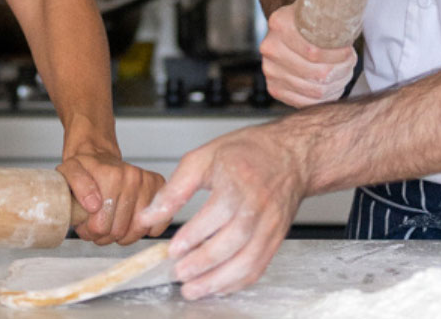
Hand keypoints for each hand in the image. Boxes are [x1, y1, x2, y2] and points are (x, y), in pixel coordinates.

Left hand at [57, 148, 166, 245]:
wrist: (99, 157)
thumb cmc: (84, 169)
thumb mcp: (68, 172)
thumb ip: (77, 185)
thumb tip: (94, 204)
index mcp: (112, 176)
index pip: (102, 225)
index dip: (90, 232)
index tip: (85, 225)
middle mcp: (134, 178)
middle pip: (120, 231)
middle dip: (105, 235)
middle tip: (97, 226)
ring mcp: (149, 183)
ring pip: (138, 231)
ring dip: (123, 235)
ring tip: (111, 226)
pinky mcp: (159, 188)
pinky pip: (158, 222)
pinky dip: (144, 229)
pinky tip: (130, 223)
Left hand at [132, 122, 308, 299]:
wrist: (290, 155)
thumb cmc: (248, 152)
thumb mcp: (204, 158)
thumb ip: (175, 189)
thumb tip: (150, 215)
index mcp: (239, 180)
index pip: (217, 213)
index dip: (194, 235)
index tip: (173, 250)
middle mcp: (258, 205)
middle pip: (233, 242)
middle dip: (203, 263)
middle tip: (179, 273)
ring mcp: (271, 224)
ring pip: (247, 260)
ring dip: (219, 280)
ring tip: (194, 288)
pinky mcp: (277, 238)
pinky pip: (259, 266)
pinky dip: (238, 281)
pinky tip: (218, 285)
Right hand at [259, 4, 357, 107]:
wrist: (291, 29)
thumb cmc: (310, 21)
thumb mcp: (317, 11)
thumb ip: (331, 16)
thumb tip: (352, 23)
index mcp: (280, 24)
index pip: (315, 51)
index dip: (340, 55)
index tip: (349, 51)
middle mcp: (270, 47)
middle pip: (317, 73)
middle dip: (341, 71)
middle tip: (350, 64)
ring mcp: (270, 70)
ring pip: (315, 90)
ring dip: (337, 85)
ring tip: (344, 74)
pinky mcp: (274, 88)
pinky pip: (305, 103)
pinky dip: (325, 98)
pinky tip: (334, 87)